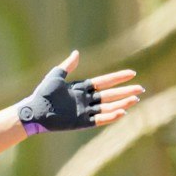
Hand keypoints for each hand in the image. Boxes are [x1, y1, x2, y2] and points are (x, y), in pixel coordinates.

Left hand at [16, 51, 141, 133]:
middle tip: (141, 89)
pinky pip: (99, 120)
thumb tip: (76, 53)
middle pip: (110, 95)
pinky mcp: (81, 122)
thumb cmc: (43, 93)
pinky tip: (122, 113)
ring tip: (135, 100)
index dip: (118, 78)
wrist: (35, 110)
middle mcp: (86, 100)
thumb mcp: (56, 76)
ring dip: (122, 103)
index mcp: (82, 88)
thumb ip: (68, 66)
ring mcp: (85, 111)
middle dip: (125, 92)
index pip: (105, 82)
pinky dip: (110, 116)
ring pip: (108, 107)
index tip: (132, 73)